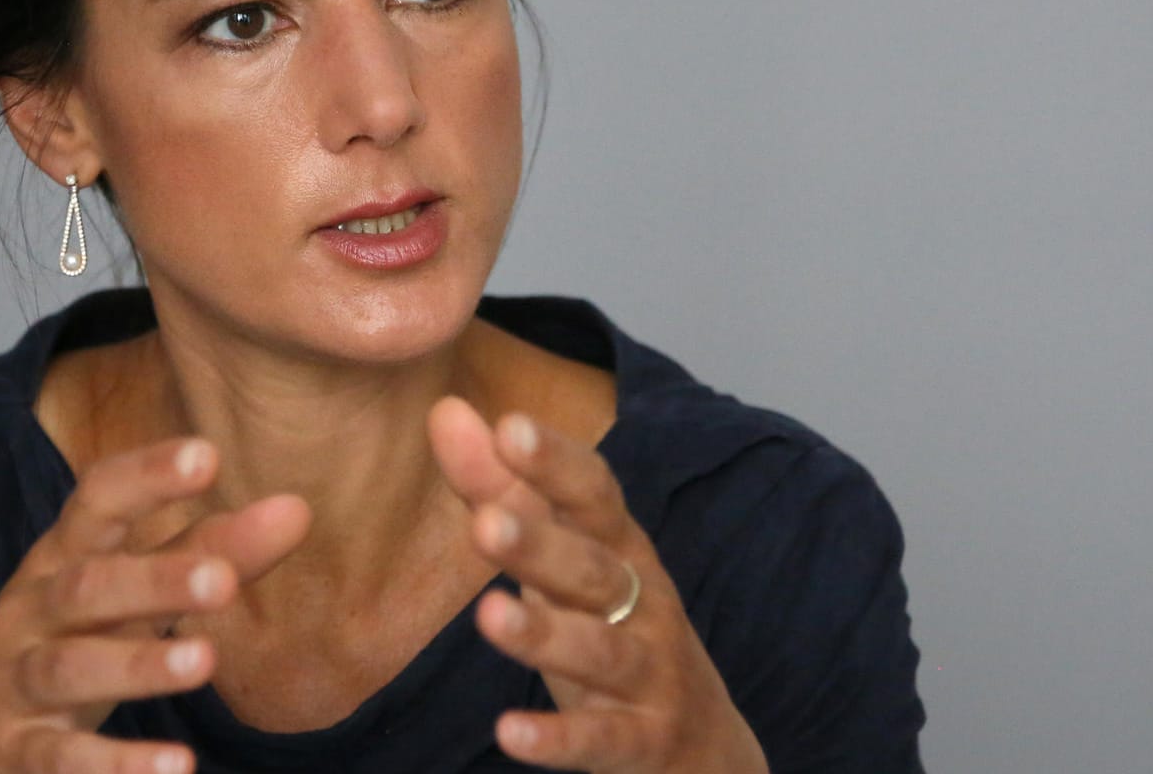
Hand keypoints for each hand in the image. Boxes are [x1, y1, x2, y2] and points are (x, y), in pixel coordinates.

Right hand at [0, 437, 309, 773]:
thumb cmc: (63, 641)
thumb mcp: (126, 594)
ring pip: (69, 668)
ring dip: (136, 665)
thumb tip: (297, 509)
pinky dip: (113, 767)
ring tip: (204, 663)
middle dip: (154, 579)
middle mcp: (31, 614)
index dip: (146, 477)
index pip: (96, 504)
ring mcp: (15, 684)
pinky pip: (59, 761)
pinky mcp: (14, 754)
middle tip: (224, 579)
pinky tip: (175, 767)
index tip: (206, 454)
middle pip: (87, 587)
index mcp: (62, 560)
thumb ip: (208, 551)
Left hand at [428, 398, 768, 773]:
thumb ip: (503, 490)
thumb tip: (446, 411)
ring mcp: (650, 675)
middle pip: (593, 569)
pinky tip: (509, 732)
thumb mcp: (565, 561)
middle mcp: (644, 604)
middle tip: (484, 523)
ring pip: (600, 652)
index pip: (595, 496)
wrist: (706, 747)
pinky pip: (600, 740)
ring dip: (545, 635)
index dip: (557, 463)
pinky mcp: (642, 741)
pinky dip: (558, 738)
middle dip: (542, 546)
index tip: (510, 427)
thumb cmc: (618, 630)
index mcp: (622, 550)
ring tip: (487, 616)